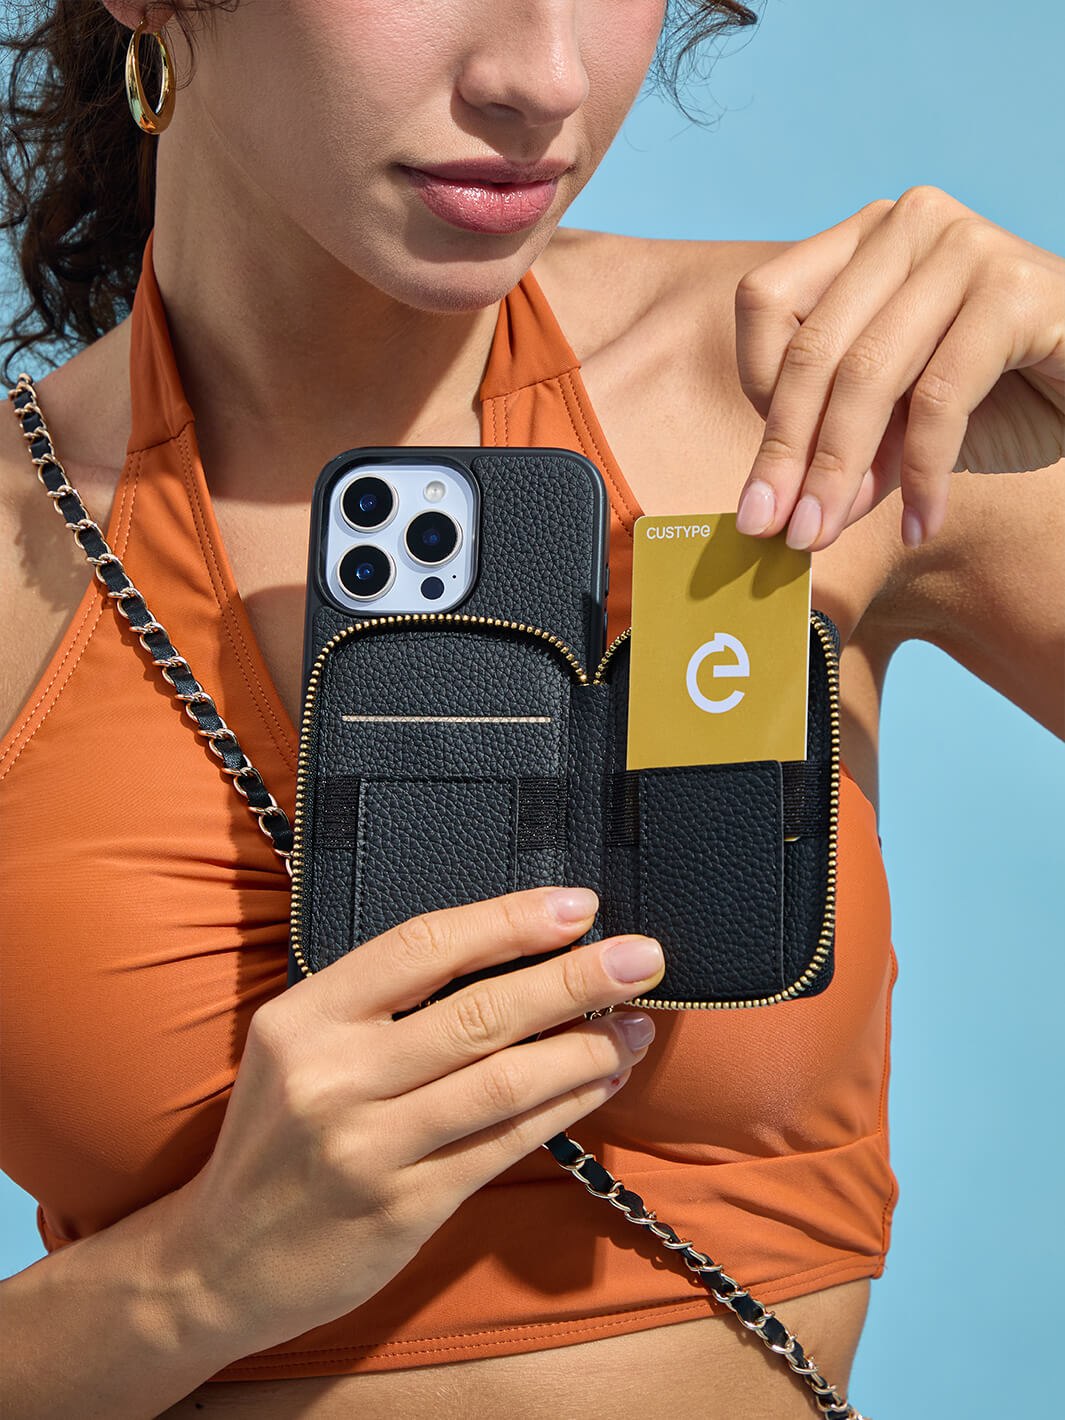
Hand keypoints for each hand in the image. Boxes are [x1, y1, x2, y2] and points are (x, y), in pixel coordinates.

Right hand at [168, 886, 663, 1358]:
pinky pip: (504, 1143)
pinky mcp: (403, 1207)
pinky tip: (598, 1079)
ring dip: (584, 1046)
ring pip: (502, 1081)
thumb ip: (381, 1005)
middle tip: (642, 957)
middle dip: (573, 978)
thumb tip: (508, 954)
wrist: (220, 1261)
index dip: (507, 920)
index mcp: (304, 1018)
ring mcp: (367, 1147)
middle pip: (477, 1012)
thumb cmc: (278, 1138)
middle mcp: (332, 1077)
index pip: (421, 946)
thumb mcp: (298, 1049)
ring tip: (634, 1024)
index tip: (577, 907)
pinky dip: (563, 1106)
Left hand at [733, 186, 1064, 549]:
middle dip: (788, 455)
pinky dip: (923, 475)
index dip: (758, 393)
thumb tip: (774, 512)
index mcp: (864, 238)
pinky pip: (940, 397)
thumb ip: (843, 453)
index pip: (765, 303)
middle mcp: (908, 223)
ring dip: (839, 472)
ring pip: (869, 375)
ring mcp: (964, 247)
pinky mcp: (1015, 290)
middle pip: (813, 349)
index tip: (768, 471)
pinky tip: (920, 524)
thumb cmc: (998, 394)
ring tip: (822, 535)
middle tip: (773, 530)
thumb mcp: (898, 423)